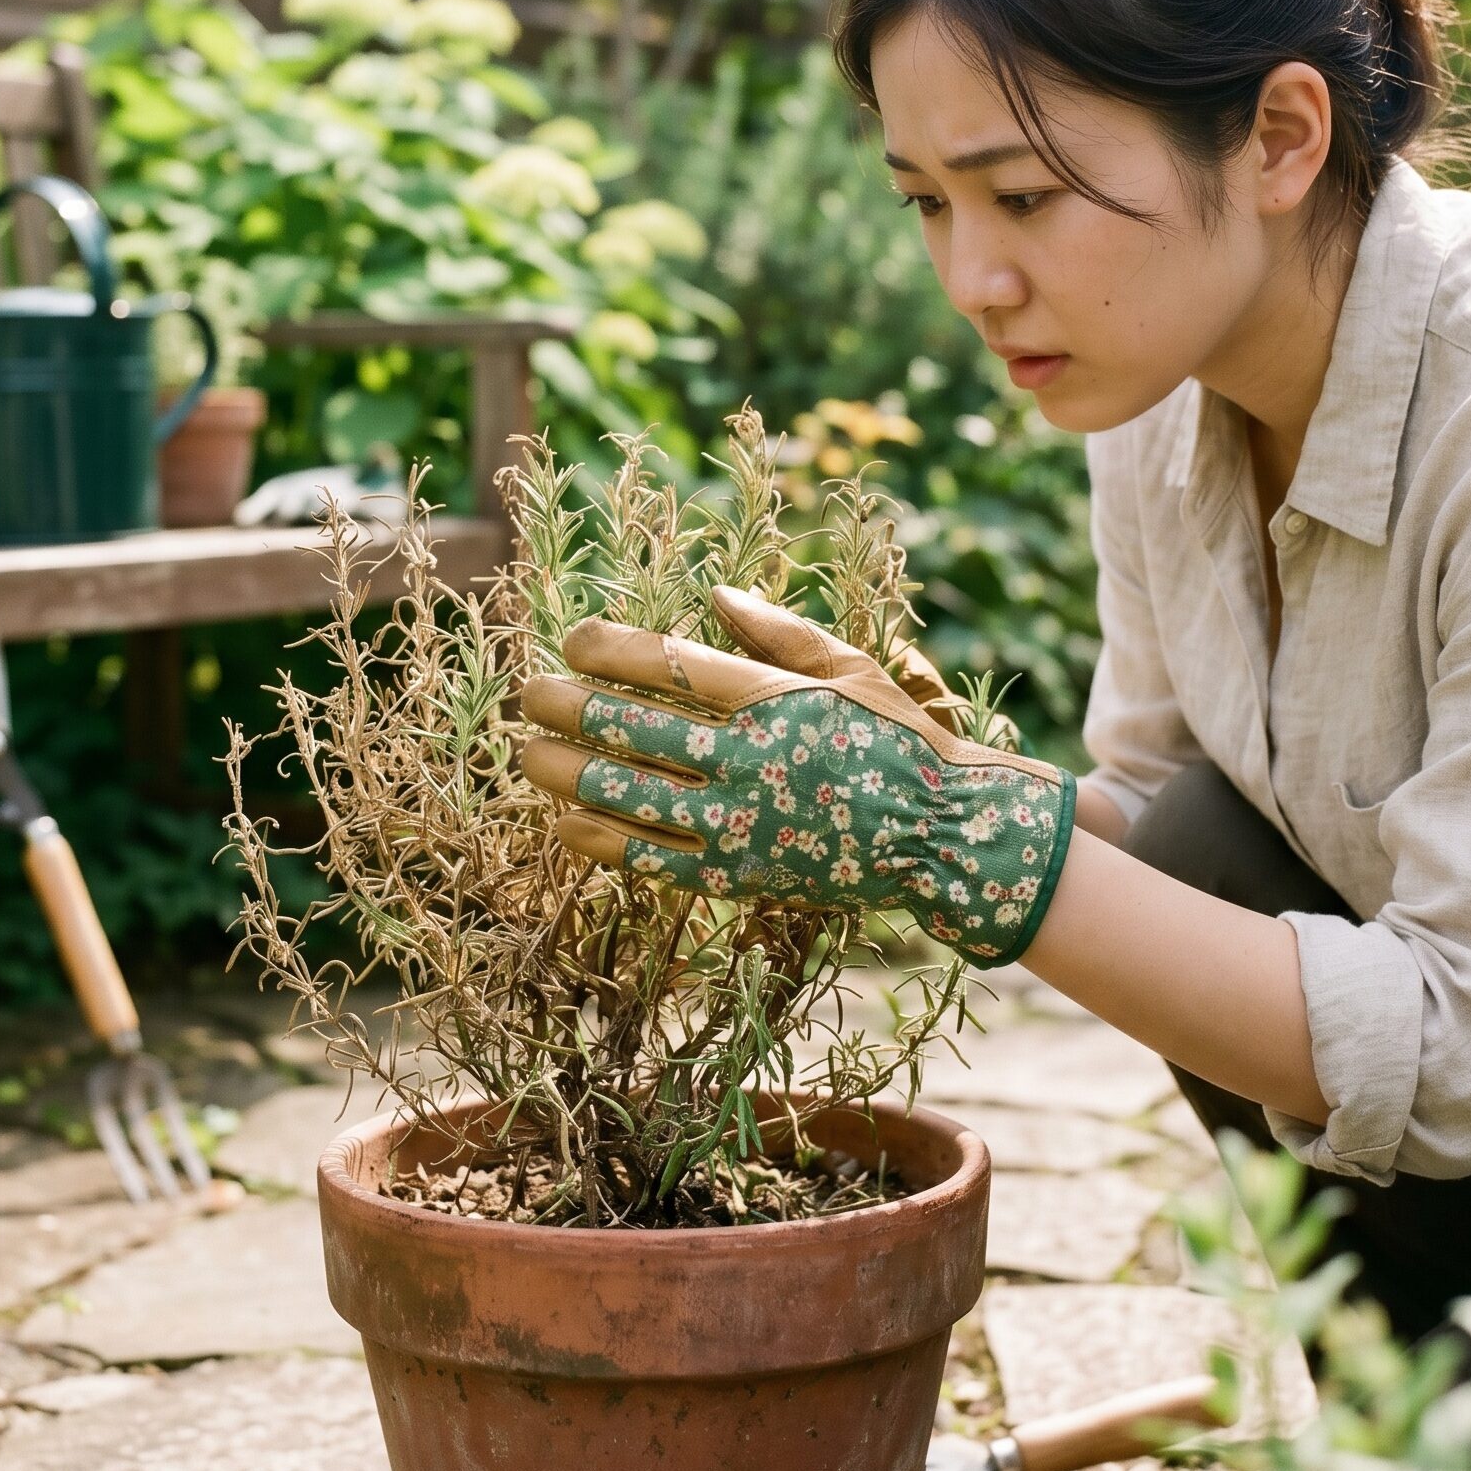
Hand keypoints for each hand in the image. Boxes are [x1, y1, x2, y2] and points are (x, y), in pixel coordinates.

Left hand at [519, 585, 1077, 966]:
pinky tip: (566, 823)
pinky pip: (653, 859)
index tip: (571, 638)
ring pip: (628, 796)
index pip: (669, 665)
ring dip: (569, 773)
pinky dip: (603, 841)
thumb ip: (778, 631)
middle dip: (570, 707)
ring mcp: (737, 825)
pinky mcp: (737, 876)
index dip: (610, 649)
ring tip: (528, 755)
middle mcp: (746, 762)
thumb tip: (711, 595)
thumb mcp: (850, 668)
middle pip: (633, 728)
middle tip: (528, 693)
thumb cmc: (899, 739)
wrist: (943, 834)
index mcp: (772, 702)